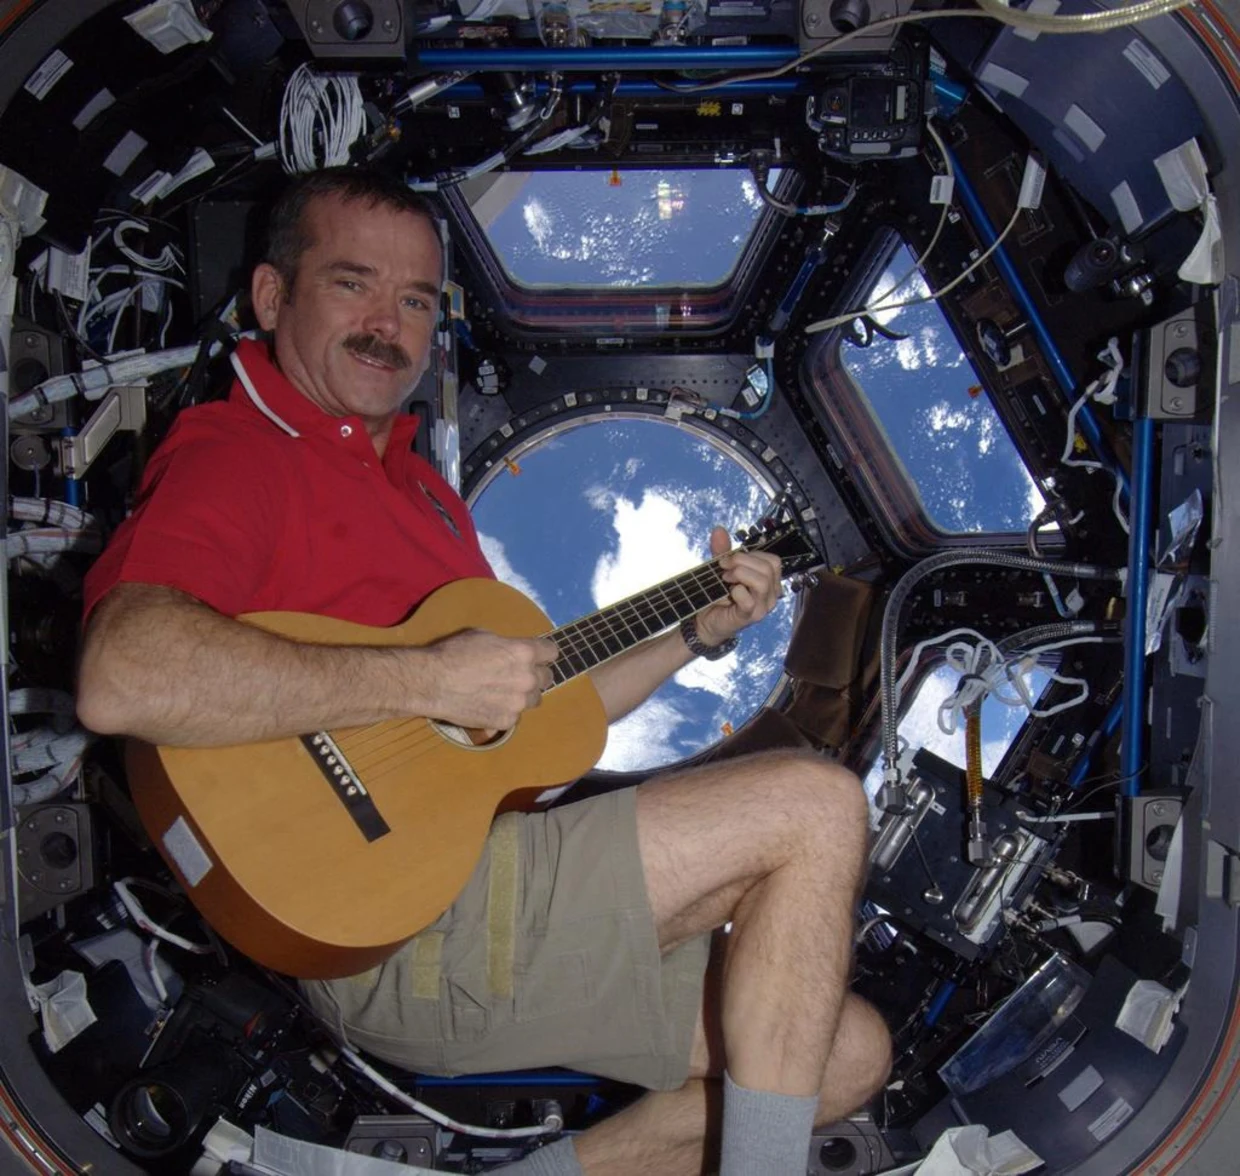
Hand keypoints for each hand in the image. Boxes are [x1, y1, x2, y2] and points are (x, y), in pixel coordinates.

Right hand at [419, 630, 559, 730]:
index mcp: (523, 653)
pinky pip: (515, 715)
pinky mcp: (506, 721)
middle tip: (517, 675)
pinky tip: (489, 705)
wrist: (432, 683)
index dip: (542, 653)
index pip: (552, 652)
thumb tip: (513, 652)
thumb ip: (507, 646)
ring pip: (534, 699)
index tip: (536, 656)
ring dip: (523, 695)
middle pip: (547, 677)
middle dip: (535, 674)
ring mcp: (518, 703)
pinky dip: (506, 711)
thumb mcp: (483, 636)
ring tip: (503, 692)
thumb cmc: (454, 653)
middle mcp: (527, 678)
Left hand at [694, 525, 781, 646]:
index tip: (729, 558)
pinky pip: (749, 600)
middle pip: (769, 568)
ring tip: (725, 578)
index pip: (773, 560)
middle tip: (723, 567)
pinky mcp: (750, 617)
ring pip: (763, 582)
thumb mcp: (722, 568)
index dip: (751, 555)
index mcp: (770, 581)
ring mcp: (763, 607)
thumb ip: (723, 550)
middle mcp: (771, 594)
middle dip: (742, 561)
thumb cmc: (720, 594)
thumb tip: (719, 529)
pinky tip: (730, 592)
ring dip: (740, 574)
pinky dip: (737, 591)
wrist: (706, 619)